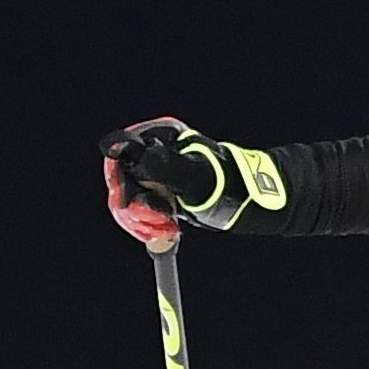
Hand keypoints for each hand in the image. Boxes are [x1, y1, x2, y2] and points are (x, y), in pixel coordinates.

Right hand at [103, 117, 281, 246]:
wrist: (250, 201)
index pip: (120, 156)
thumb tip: (122, 147)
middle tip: (151, 224)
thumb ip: (158, 163)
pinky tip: (164, 231)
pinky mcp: (163, 194)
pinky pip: (143, 210)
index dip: (119, 182)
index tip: (126, 204)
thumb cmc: (227, 182)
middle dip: (133, 207)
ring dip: (141, 219)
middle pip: (122, 181)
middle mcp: (155, 153)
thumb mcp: (192, 174)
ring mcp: (158, 175)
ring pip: (130, 199)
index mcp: (159, 136)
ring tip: (163, 229)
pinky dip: (149, 224)